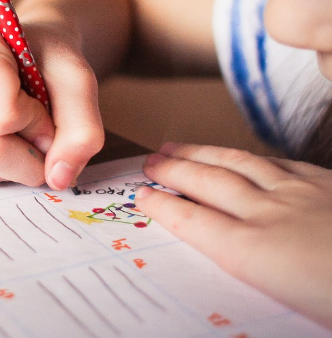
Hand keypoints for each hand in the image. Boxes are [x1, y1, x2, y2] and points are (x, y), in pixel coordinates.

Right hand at [0, 21, 103, 189]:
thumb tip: (58, 178)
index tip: (44, 101)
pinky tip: (1, 135)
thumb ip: (82, 127)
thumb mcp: (77, 80)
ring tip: (20, 127)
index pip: (1, 115)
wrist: (25, 56)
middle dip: (31, 153)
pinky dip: (0, 167)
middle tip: (43, 129)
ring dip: (18, 163)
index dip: (36, 121)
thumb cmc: (46, 60)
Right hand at [136, 143, 331, 329]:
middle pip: (210, 184)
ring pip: (240, 164)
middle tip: (150, 160)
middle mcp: (272, 216)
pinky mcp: (330, 186)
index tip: (141, 195)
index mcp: (256, 253)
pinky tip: (247, 156)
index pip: (194, 222)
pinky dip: (253, 157)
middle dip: (174, 170)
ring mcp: (304, 195)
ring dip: (204, 154)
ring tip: (179, 146)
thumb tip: (232, 261)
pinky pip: (282, 163)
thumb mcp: (291, 307)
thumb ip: (256, 276)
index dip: (163, 206)